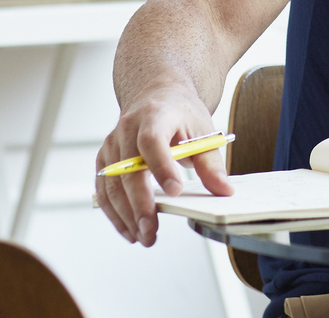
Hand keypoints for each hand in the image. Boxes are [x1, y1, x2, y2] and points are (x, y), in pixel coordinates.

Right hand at [96, 86, 233, 247]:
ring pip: (111, 184)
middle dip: (139, 204)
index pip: (152, 141)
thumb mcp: (203, 130)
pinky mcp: (105, 159)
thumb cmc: (180, 112)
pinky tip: (129, 230)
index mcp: (155, 115)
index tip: (175, 190)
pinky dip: (114, 213)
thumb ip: (211, 163)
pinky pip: (104, 190)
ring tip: (144, 236)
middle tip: (151, 230)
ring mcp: (112, 144)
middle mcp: (127, 128)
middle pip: (128, 169)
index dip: (161, 166)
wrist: (156, 93)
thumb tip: (224, 191)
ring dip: (125, 215)